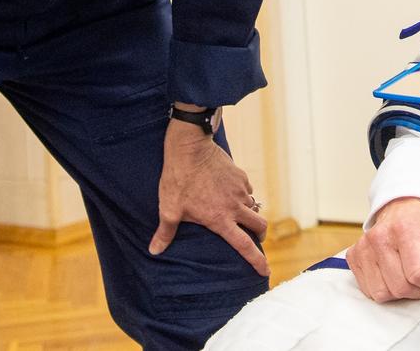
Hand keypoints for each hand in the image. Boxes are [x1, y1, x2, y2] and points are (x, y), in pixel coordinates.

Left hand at [149, 120, 268, 275]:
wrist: (190, 148)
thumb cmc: (178, 179)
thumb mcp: (168, 208)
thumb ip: (165, 232)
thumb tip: (154, 250)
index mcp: (220, 219)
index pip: (244, 245)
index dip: (256, 260)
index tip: (265, 271)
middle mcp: (235, 206)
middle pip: (259, 225)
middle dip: (260, 235)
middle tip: (255, 239)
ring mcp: (240, 189)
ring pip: (253, 206)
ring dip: (250, 214)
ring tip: (239, 215)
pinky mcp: (240, 174)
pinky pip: (247, 190)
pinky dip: (244, 195)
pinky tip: (232, 193)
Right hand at [345, 197, 419, 301]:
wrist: (400, 211)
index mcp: (406, 229)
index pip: (419, 274)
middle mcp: (380, 236)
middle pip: (401, 287)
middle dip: (416, 290)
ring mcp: (364, 246)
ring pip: (383, 293)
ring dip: (399, 292)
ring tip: (406, 274)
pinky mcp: (353, 256)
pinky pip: (369, 291)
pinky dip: (384, 289)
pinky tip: (391, 274)